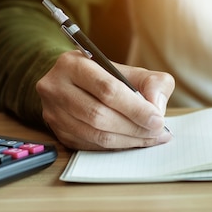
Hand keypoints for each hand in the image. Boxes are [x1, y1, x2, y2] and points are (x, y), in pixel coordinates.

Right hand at [36, 50, 174, 149]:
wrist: (71, 82)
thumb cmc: (105, 76)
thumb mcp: (129, 70)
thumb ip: (151, 82)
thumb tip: (157, 108)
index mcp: (73, 65)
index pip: (107, 90)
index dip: (135, 108)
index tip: (158, 120)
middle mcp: (57, 88)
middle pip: (99, 115)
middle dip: (134, 127)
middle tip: (158, 132)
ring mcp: (54, 113)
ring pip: (94, 134)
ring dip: (128, 140)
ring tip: (151, 138)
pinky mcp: (58, 132)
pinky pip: (91, 145)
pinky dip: (116, 146)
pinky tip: (134, 142)